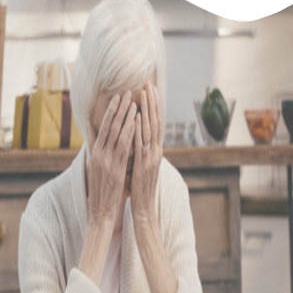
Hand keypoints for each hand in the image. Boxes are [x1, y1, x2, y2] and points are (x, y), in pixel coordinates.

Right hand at [85, 90, 137, 225]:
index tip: (118, 97)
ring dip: (125, 116)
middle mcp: (100, 155)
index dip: (111, 111)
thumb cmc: (101, 191)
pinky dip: (129, 132)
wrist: (100, 210)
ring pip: (116, 133)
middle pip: (109, 126)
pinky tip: (135, 122)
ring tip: (133, 101)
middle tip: (126, 92)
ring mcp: (107, 161)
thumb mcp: (96, 167)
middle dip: (119, 108)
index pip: (103, 127)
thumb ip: (96, 148)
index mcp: (95, 154)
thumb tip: (94, 130)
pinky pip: (123, 147)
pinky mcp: (115, 169)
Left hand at [130, 80, 163, 225]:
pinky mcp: (143, 164)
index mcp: (154, 151)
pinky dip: (140, 128)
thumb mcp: (141, 167)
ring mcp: (150, 157)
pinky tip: (137, 116)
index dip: (153, 107)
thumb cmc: (140, 190)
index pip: (155, 124)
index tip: (149, 90)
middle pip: (155, 121)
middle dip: (151, 102)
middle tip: (147, 83)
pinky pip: (141, 143)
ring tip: (143, 93)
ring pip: (150, 128)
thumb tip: (137, 141)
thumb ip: (140, 153)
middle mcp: (155, 151)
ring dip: (147, 109)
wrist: (144, 209)